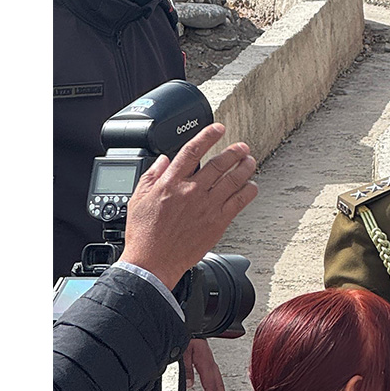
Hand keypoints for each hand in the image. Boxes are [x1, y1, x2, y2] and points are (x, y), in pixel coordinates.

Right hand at [121, 122, 258, 290]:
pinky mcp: (218, 222)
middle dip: (235, 151)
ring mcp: (207, 207)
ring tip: (250, 161)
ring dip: (245, 167)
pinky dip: (249, 191)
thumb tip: (163, 160)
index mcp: (171, 183)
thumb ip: (151, 177)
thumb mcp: (137, 200)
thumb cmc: (144, 235)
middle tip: (242, 147)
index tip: (218, 128)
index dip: (207, 136)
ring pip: (234, 180)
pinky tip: (251, 187)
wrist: (152, 263)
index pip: (193, 151)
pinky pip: (240, 202)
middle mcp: (192, 192)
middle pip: (219, 164)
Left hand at [185, 337, 226, 390]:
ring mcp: (211, 363)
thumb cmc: (187, 338)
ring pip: (220, 382)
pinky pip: (216, 377)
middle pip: (219, 387)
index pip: (210, 387)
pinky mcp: (209, 361)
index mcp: (206, 364)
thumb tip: (190, 385)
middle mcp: (211, 364)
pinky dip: (218, 387)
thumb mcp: (183, 354)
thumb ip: (187, 370)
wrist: (190, 326)